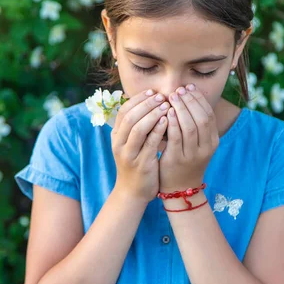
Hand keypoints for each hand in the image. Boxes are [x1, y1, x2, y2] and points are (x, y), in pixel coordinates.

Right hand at [110, 89, 169, 203]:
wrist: (133, 191)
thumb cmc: (136, 162)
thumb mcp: (131, 143)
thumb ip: (136, 125)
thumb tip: (146, 101)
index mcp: (116, 136)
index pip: (123, 110)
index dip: (138, 99)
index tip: (152, 91)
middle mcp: (119, 144)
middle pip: (130, 116)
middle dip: (146, 104)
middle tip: (161, 96)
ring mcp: (128, 154)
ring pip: (138, 128)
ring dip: (153, 114)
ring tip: (166, 106)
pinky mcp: (141, 164)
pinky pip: (150, 143)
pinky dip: (158, 130)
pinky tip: (168, 121)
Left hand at [158, 84, 218, 192]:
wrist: (180, 188)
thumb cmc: (186, 160)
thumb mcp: (197, 143)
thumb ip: (195, 124)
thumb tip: (188, 95)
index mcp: (213, 141)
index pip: (209, 114)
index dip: (199, 99)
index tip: (189, 87)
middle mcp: (206, 148)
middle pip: (201, 118)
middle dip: (190, 101)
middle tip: (179, 90)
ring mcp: (192, 155)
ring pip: (190, 126)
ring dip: (181, 108)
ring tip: (172, 97)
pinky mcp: (177, 159)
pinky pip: (176, 137)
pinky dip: (172, 122)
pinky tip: (167, 112)